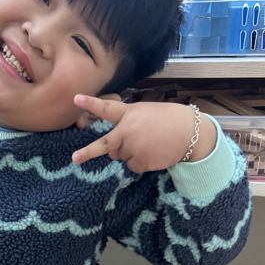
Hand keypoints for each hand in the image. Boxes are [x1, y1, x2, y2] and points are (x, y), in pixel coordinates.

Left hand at [71, 96, 216, 172]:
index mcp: (129, 114)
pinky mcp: (141, 162)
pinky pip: (132, 166)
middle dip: (88, 152)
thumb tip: (113, 152)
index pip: (107, 108)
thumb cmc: (167, 120)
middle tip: (75, 159)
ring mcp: (134, 147)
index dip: (91, 103)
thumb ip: (126, 127)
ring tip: (149, 143)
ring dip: (131, 153)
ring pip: (121, 156)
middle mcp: (128, 131)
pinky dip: (141, 163)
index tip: (75, 98)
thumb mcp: (145, 113)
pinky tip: (153, 153)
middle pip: (104, 145)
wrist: (190, 133)